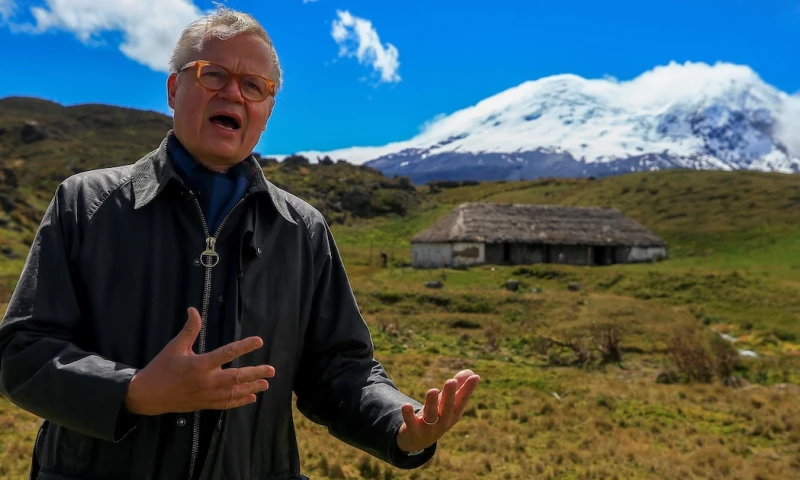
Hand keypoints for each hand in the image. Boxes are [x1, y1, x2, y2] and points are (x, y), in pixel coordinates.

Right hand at [123, 307, 274, 415]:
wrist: (147, 395)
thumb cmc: (161, 368)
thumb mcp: (174, 347)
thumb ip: (189, 330)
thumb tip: (193, 310)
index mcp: (200, 364)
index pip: (227, 353)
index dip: (244, 346)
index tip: (259, 341)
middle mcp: (206, 381)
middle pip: (236, 377)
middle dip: (255, 373)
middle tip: (271, 370)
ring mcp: (206, 395)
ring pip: (234, 393)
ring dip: (251, 389)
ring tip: (265, 385)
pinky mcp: (204, 405)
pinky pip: (225, 404)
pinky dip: (239, 402)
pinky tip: (251, 398)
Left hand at [396, 369, 479, 452]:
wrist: (418, 441)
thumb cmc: (436, 416)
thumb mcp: (446, 403)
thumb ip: (457, 388)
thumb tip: (470, 371)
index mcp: (453, 413)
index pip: (462, 400)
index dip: (468, 389)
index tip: (475, 377)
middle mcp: (443, 421)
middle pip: (447, 407)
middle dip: (449, 395)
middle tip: (451, 381)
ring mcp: (429, 427)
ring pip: (431, 415)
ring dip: (432, 403)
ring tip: (432, 390)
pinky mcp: (414, 430)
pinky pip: (411, 423)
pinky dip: (409, 415)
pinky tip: (406, 405)